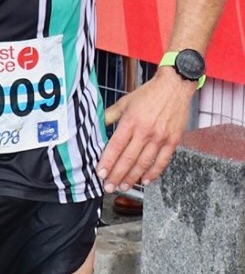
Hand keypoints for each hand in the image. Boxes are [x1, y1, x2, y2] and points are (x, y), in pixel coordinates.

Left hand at [98, 68, 192, 188]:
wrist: (174, 87)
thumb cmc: (149, 94)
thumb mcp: (125, 101)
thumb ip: (111, 115)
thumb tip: (98, 126)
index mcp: (131, 121)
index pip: (116, 146)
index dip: (107, 162)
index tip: (100, 173)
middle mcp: (145, 131)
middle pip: (128, 159)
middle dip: (117, 175)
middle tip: (109, 187)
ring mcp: (160, 138)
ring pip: (144, 163)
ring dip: (133, 178)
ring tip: (123, 187)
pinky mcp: (172, 141)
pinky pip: (162, 162)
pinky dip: (153, 173)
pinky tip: (145, 181)